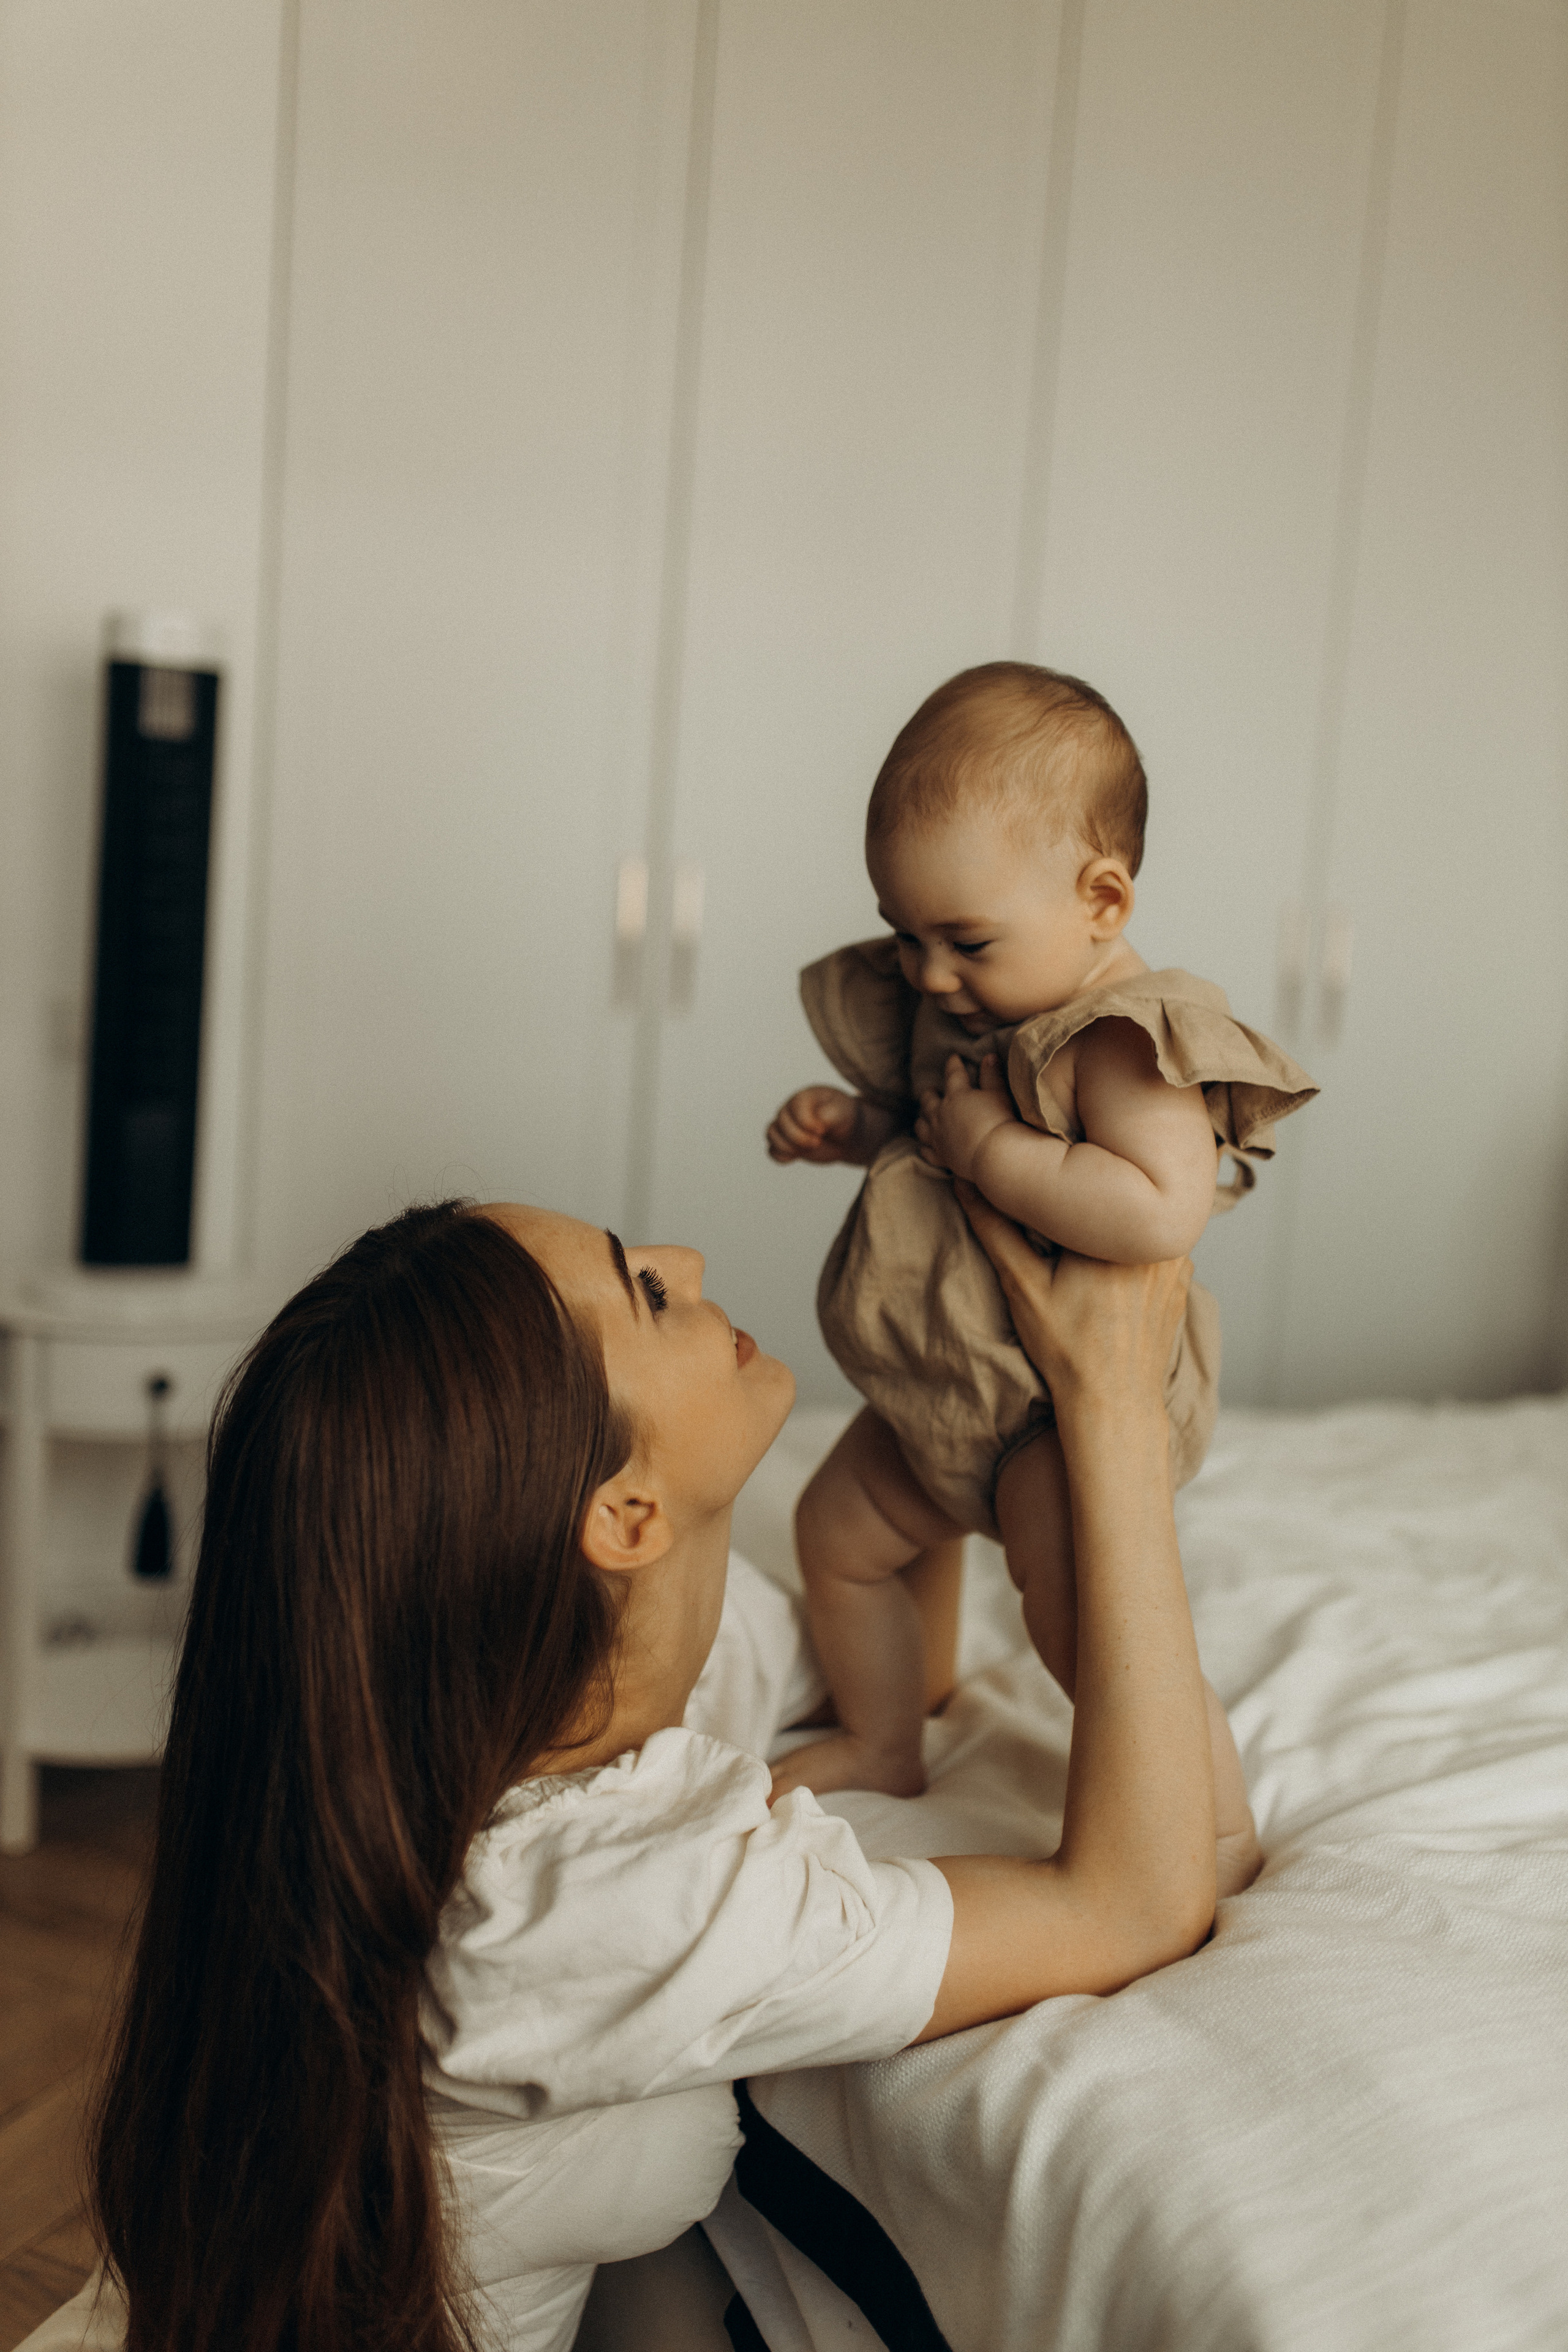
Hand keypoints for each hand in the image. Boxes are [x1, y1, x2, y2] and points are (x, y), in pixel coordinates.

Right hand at [766, 1085, 864, 1164]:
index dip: (806, 1123)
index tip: (822, 1130)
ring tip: (805, 1150)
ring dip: (787, 1147)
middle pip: (781, 1123)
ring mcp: (786, 1127)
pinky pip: (772, 1151)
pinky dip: (781, 1157)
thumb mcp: (841, 1112)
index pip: (795, 1109)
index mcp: (802, 1098)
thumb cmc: (843, 1117)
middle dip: (798, 1138)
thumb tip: (813, 1123)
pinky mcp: (786, 1143)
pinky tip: (796, 1157)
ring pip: (772, 1135)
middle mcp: (789, 1110)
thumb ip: (827, 1115)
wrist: (846, 1133)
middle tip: (817, 1142)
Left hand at [915, 1053, 1014, 1180]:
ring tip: (923, 1118)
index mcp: (957, 1096)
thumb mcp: (999, 1094)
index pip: (953, 1075)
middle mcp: (941, 1115)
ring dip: (922, 1120)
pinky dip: (925, 1148)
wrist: (994, 1155)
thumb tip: (989, 1056)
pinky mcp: (941, 1157)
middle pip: (928, 1101)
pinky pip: (927, 1152)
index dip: (953, 1065)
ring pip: (922, 1126)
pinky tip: (924, 1147)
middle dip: (929, 1094)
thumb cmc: (998, 1122)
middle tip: (930, 1091)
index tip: (953, 1058)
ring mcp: (938, 1137)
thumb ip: (992, 1076)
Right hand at [955, 1178, 1190, 1412]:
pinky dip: (1135, 1250)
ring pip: (1136, 1220)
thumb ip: (995, 1228)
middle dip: (1088, 1208)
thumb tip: (965, 1182)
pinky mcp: (1182, 1279)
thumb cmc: (1067, 1349)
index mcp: (1118, 1230)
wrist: (1114, 1402)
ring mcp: (1178, 1259)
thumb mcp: (1023, 1285)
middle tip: (1061, 1236)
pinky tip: (1114, 1275)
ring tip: (1086, 1253)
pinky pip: (1156, 1245)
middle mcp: (1158, 1237)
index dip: (1058, 1195)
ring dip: (1114, 1226)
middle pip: (1114, 1200)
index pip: (1083, 1186)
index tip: (1041, 1212)